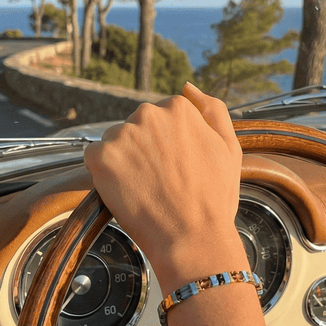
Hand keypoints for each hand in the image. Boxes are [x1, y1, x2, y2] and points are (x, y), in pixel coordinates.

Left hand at [84, 83, 248, 293]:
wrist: (192, 239)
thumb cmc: (214, 198)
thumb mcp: (229, 147)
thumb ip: (213, 109)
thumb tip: (187, 86)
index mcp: (178, 107)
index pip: (162, 118)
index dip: (168, 147)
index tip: (176, 168)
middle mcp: (147, 113)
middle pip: (137, 127)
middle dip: (144, 150)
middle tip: (161, 182)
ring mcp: (122, 135)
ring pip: (116, 143)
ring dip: (124, 161)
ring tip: (145, 189)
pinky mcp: (100, 158)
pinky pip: (95, 159)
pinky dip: (105, 175)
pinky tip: (127, 192)